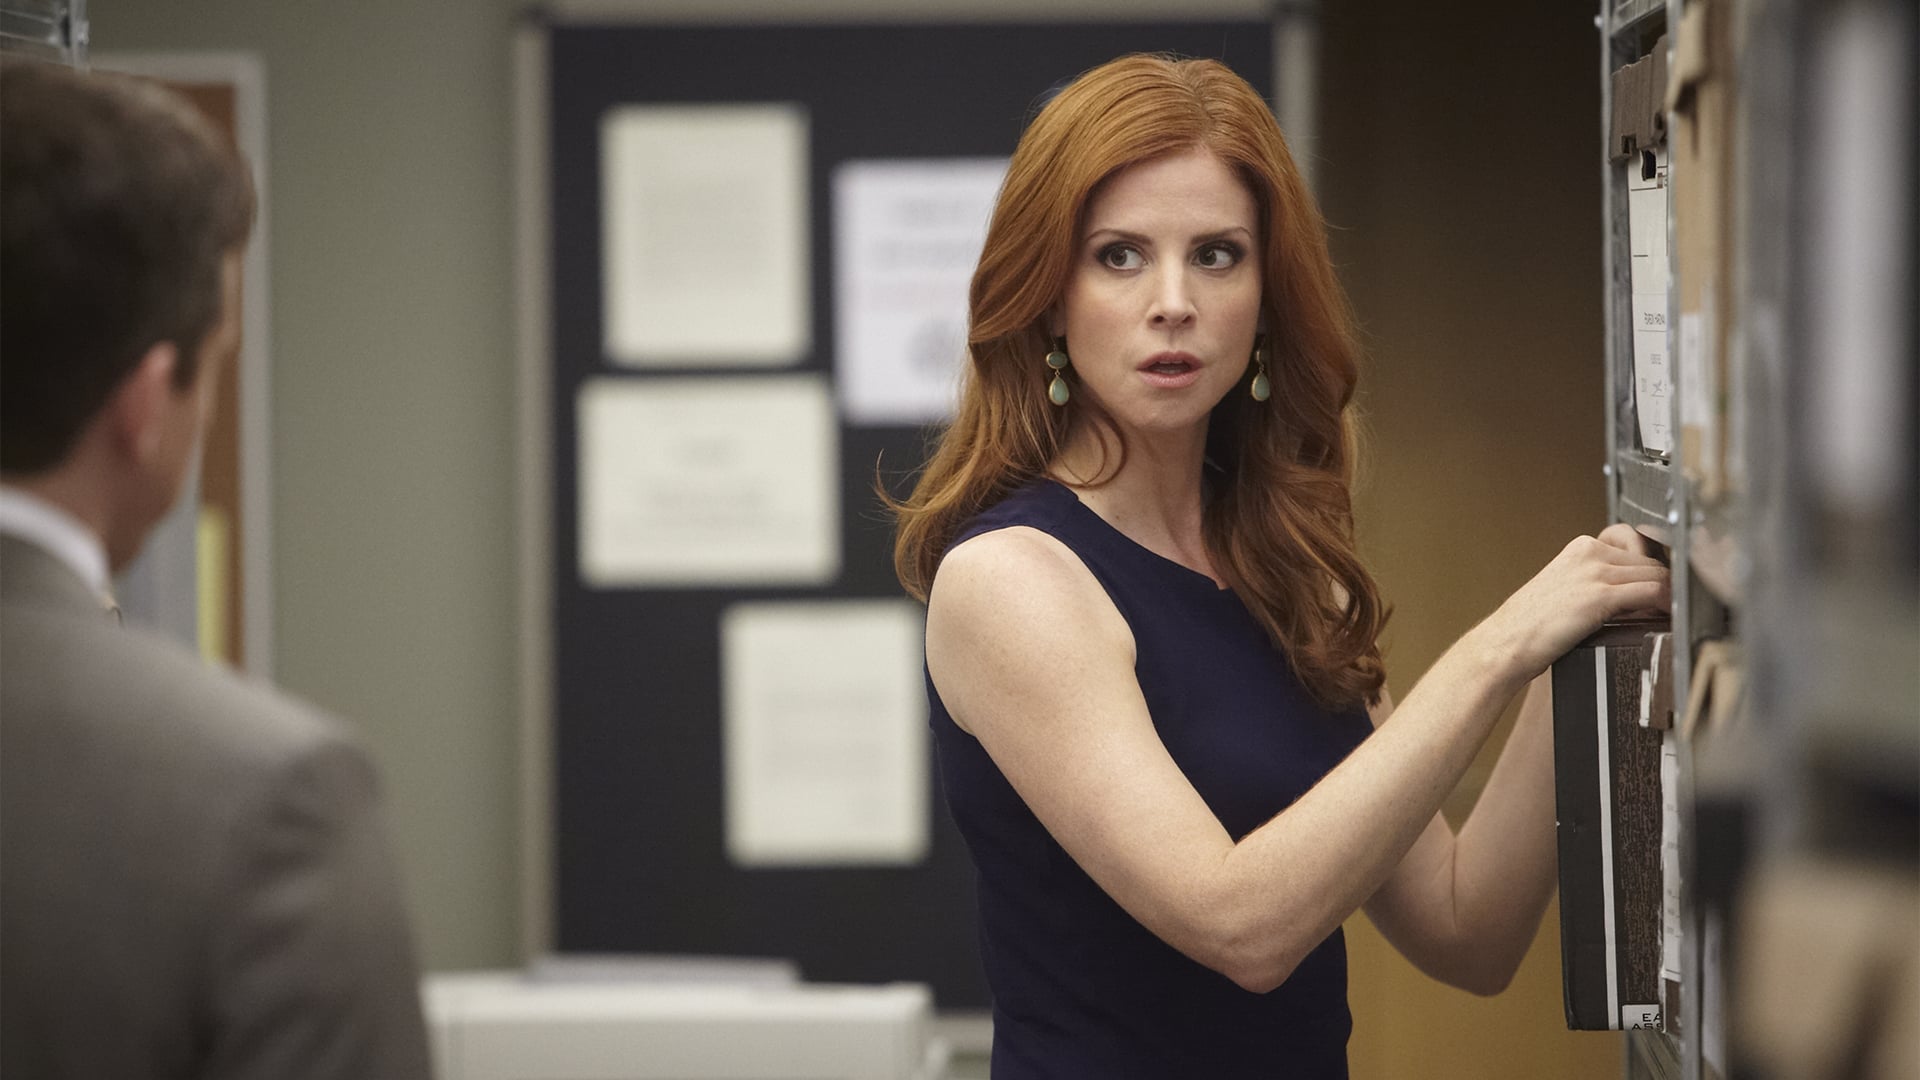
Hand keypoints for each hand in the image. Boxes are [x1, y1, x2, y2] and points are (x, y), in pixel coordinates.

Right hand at [1469, 526, 1670, 682]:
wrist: (1506, 644)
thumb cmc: (1531, 627)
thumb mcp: (1566, 589)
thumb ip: (1596, 581)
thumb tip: (1635, 595)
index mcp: (1581, 547)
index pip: (1637, 546)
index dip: (1649, 570)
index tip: (1653, 590)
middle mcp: (1590, 552)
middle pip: (1651, 560)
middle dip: (1661, 584)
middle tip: (1660, 609)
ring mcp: (1595, 571)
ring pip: (1658, 573)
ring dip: (1667, 596)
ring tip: (1662, 617)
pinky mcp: (1601, 595)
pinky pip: (1654, 591)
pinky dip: (1666, 605)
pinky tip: (1661, 619)